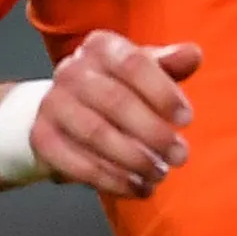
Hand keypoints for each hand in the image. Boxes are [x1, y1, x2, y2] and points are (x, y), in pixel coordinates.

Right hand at [32, 31, 201, 196]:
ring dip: (134, 160)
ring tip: (160, 174)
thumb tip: (193, 55)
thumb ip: (170, 64)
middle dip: (153, 133)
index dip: (163, 93)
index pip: (134, 63)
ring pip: (96, 134)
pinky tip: (137, 188)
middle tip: (180, 156)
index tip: (187, 119)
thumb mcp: (145, 71)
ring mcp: (53, 104)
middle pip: (116, 101)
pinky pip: (78, 163)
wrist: (63, 111)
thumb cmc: (116, 88)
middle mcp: (71, 70)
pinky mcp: (43, 138)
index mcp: (101, 47)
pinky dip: (112, 180)